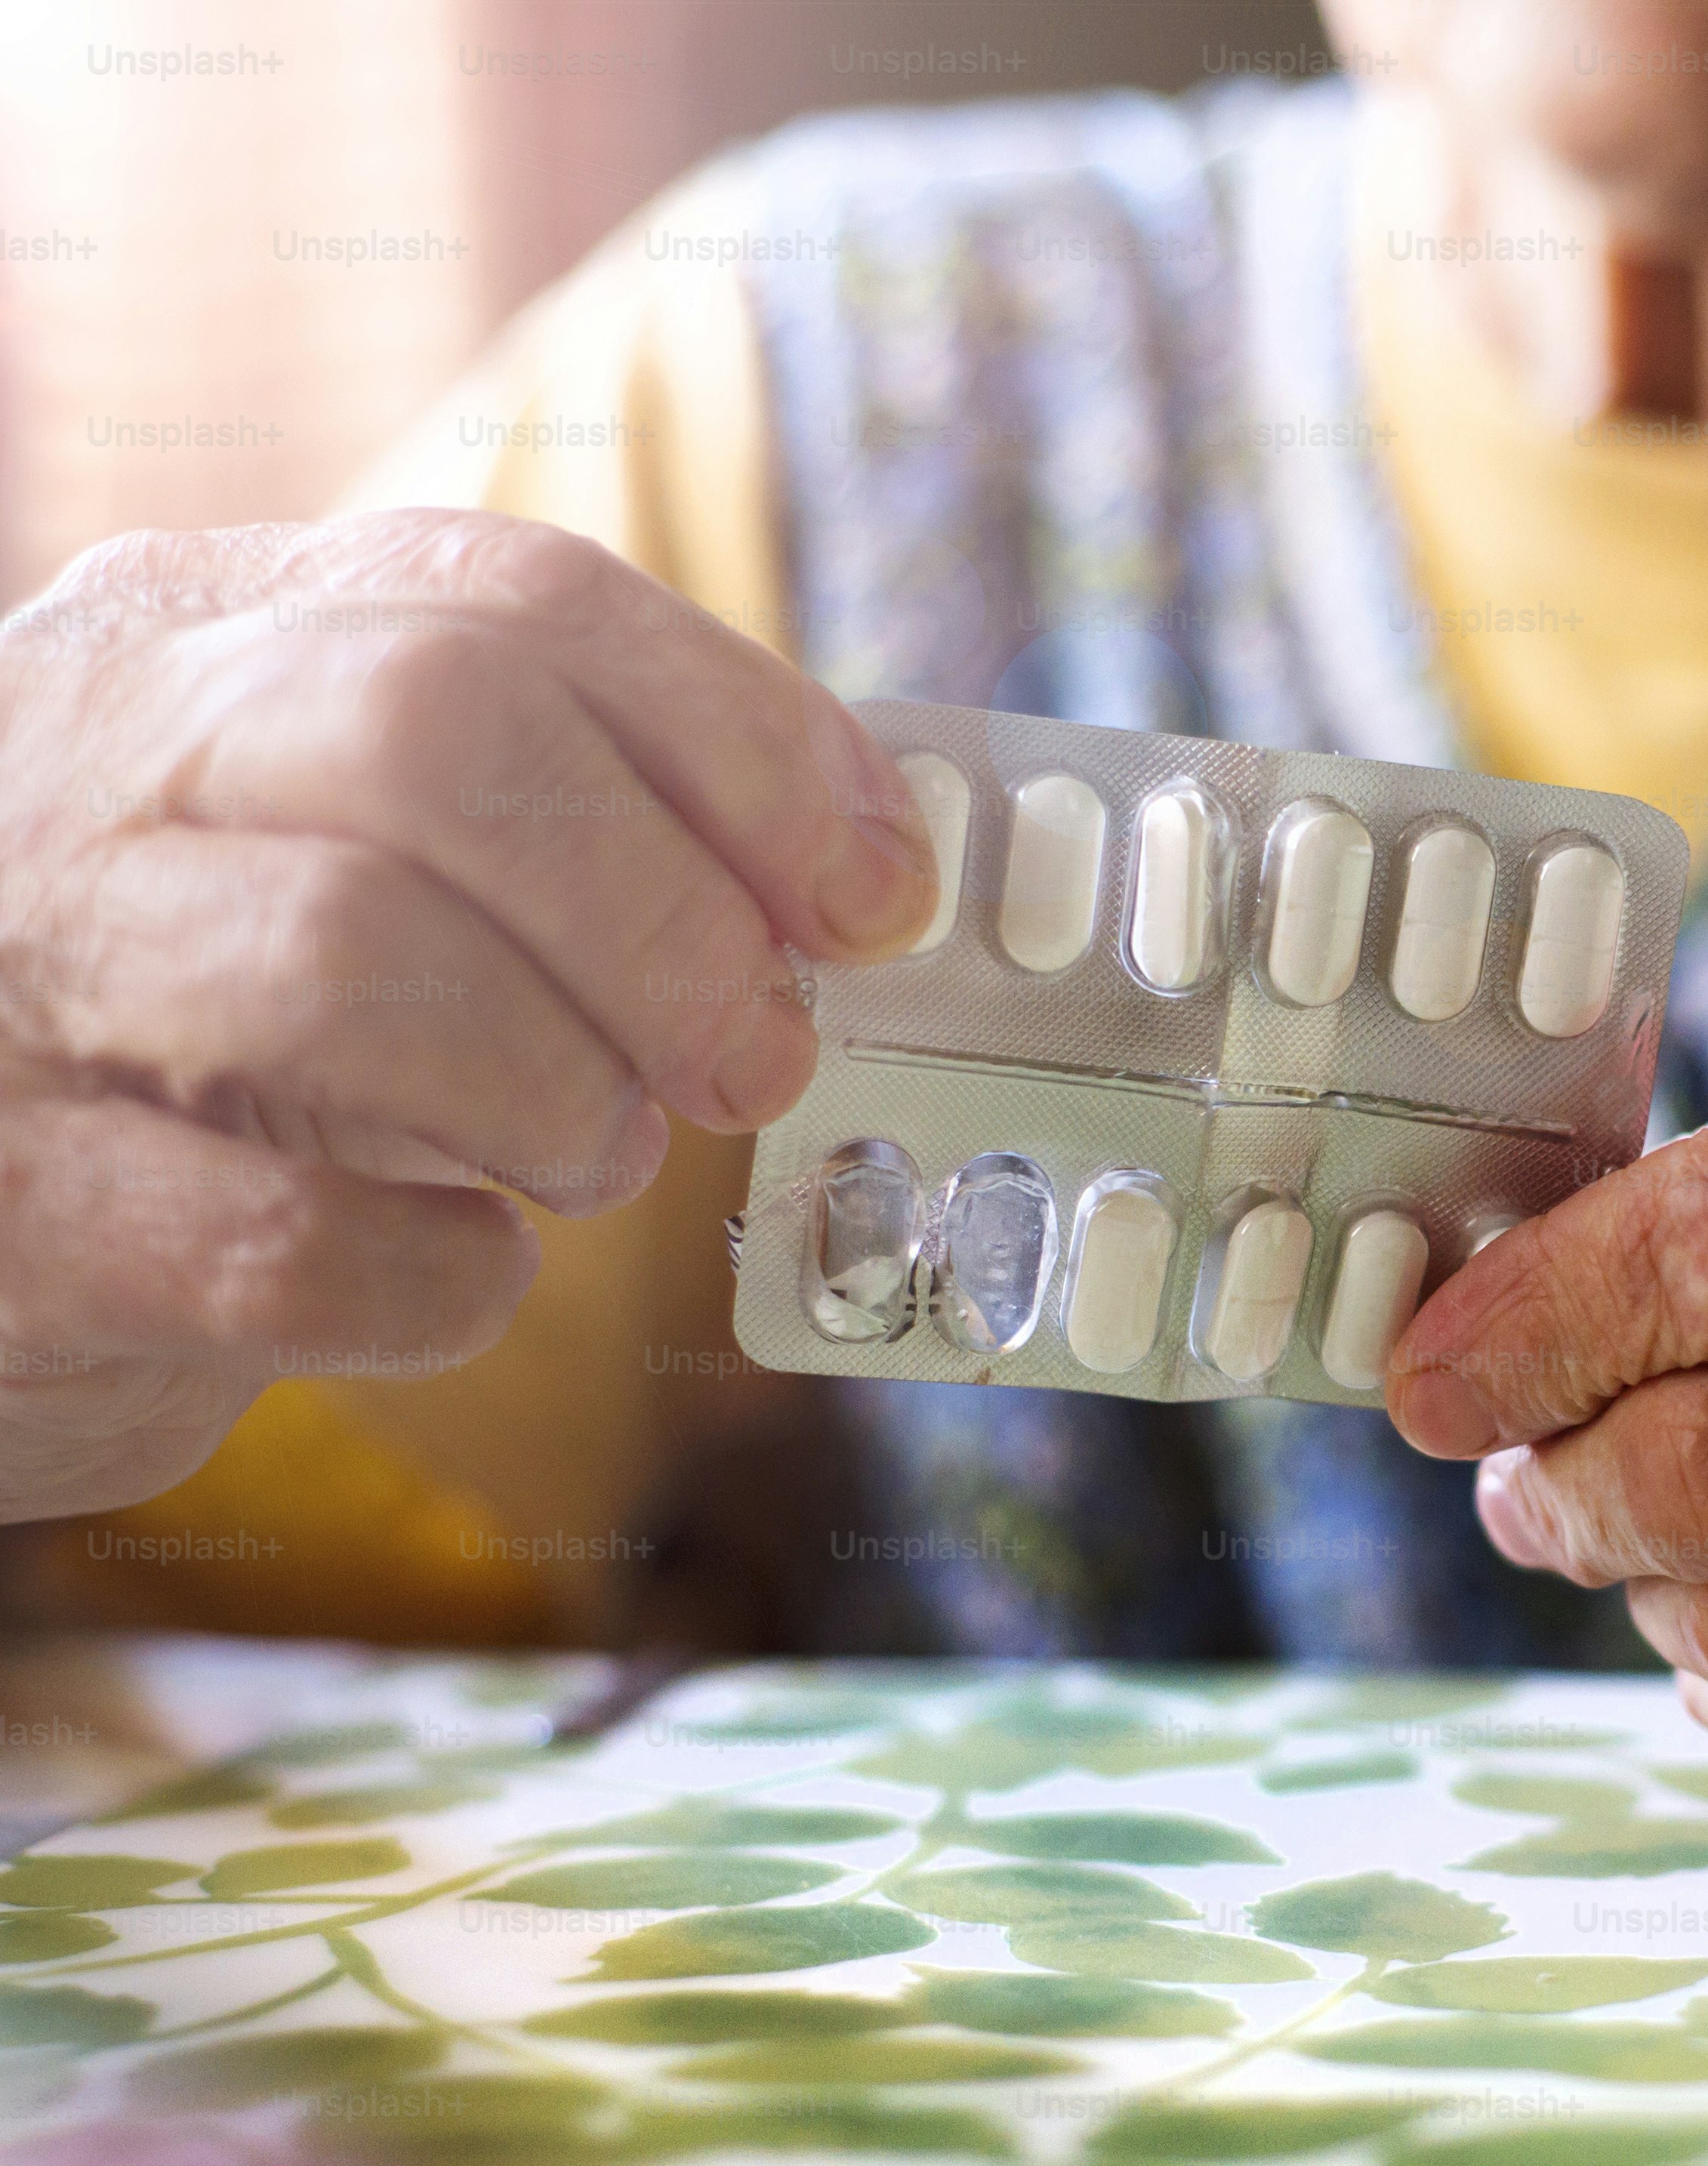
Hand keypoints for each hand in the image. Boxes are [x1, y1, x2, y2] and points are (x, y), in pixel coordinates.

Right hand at [0, 513, 935, 1522]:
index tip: (872, 893)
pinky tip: (457, 1271)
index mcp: (202, 636)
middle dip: (665, 911)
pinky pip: (271, 1239)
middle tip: (755, 1054)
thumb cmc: (200, 1033)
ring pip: (350, 954)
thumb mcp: (338, 853)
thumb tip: (861, 879)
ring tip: (594, 1153)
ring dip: (557, 1081)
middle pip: (437, 728)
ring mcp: (20, 970)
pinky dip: (431, 1276)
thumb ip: (562, 822)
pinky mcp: (11, 1205)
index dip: (749, 742)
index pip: (517, 596)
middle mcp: (87, 755)